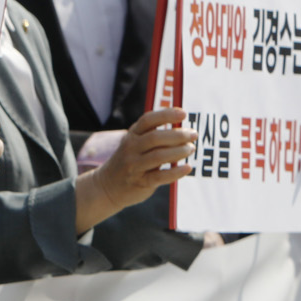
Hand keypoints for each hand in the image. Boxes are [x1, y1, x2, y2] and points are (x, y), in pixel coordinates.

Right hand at [75, 107, 196, 230]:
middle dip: (177, 135)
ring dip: (178, 151)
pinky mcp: (140, 182)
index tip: (183, 113)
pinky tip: (187, 167)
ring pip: (158, 156)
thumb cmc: (130, 161)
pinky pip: (160, 176)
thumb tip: (183, 129)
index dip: (166, 115)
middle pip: (155, 138)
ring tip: (191, 149)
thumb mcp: (135, 144)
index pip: (148, 120)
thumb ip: (153, 136)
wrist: (108, 186)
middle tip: (193, 134)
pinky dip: (175, 172)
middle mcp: (131, 148)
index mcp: (132, 135)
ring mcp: (134, 166)